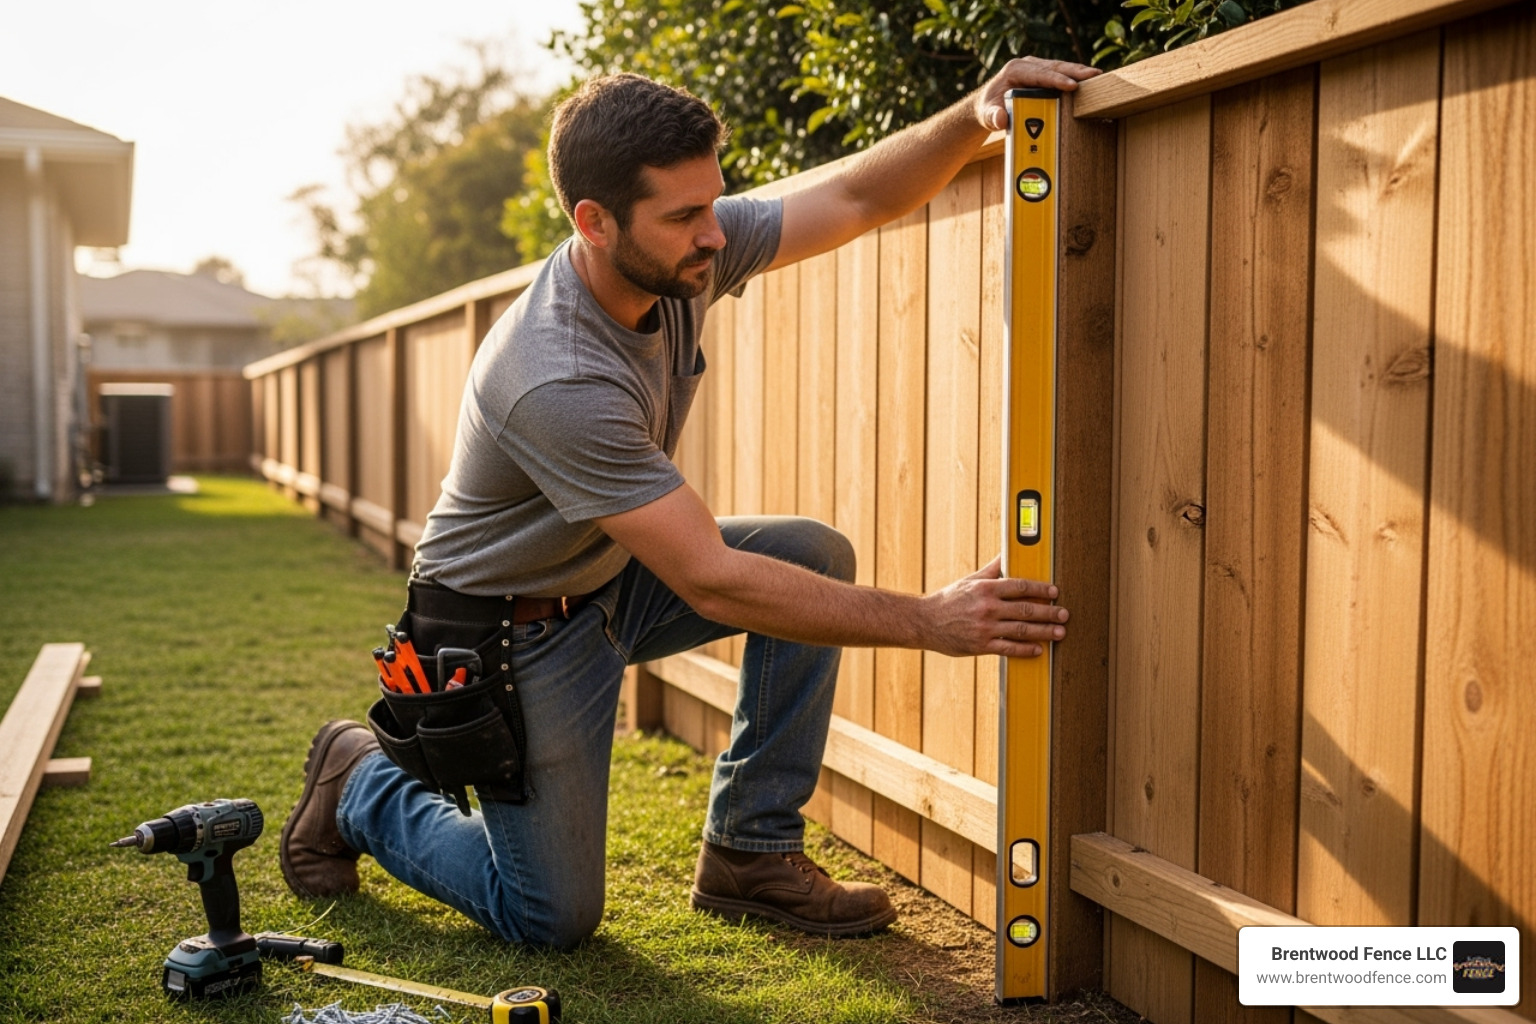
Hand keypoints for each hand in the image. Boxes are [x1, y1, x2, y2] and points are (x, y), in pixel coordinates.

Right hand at [921, 556, 1069, 657]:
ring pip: (1021, 629)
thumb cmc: (950, 599)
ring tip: (1059, 632)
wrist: (925, 622)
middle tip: (1064, 614)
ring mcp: (985, 627)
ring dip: (1044, 631)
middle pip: (1026, 608)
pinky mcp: (980, 645)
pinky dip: (1025, 649)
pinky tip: (1038, 649)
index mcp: (986, 588)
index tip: (1055, 592)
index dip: (1041, 589)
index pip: (1020, 586)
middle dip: (1049, 612)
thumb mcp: (970, 580)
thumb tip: (1007, 551)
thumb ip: (992, 568)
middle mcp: (987, 607)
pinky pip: (1008, 648)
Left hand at [975, 57, 1102, 131]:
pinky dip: (1075, 76)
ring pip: (1060, 67)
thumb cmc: (989, 108)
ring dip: (1079, 72)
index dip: (1056, 80)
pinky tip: (1090, 81)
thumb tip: (1001, 119)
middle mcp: (1027, 64)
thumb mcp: (987, 115)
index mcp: (1015, 70)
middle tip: (1094, 76)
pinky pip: (1061, 73)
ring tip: (1097, 76)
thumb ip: (993, 117)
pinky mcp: (1043, 73)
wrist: (988, 103)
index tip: (1072, 86)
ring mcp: (1036, 67)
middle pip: (1054, 67)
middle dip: (1075, 71)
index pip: (1039, 74)